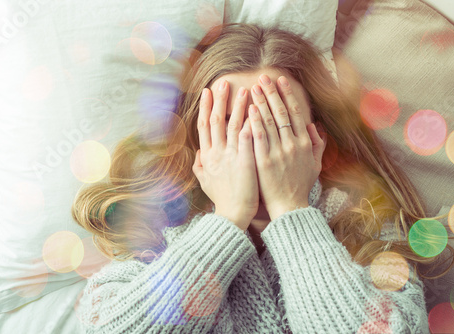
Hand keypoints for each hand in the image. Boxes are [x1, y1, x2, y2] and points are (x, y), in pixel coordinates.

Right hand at [192, 80, 258, 230]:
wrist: (232, 215)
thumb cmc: (221, 199)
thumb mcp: (204, 181)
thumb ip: (199, 165)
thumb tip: (197, 153)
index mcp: (206, 156)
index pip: (204, 126)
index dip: (206, 107)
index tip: (207, 92)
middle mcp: (215, 153)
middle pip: (216, 121)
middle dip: (219, 100)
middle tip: (224, 82)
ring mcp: (230, 156)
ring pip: (233, 125)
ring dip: (238, 106)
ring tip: (245, 90)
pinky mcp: (244, 161)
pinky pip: (247, 137)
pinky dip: (250, 123)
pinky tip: (256, 110)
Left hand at [248, 75, 325, 220]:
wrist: (290, 207)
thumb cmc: (301, 186)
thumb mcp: (315, 165)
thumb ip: (318, 145)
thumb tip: (316, 126)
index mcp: (305, 143)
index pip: (296, 113)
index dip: (288, 95)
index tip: (281, 81)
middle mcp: (293, 144)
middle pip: (281, 112)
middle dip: (272, 92)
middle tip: (263, 77)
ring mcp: (278, 152)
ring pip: (270, 121)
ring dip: (262, 102)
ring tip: (254, 86)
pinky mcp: (264, 161)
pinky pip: (259, 137)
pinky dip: (255, 122)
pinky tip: (250, 108)